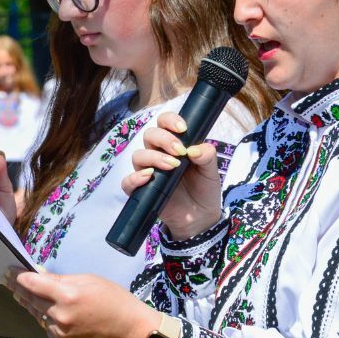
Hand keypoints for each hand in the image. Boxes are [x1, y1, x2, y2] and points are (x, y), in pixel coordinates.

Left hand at [5, 269, 160, 337]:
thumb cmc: (114, 299)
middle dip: (17, 288)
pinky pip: (46, 326)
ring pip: (36, 314)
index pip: (33, 284)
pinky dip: (42, 317)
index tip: (8, 271)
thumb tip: (39, 275)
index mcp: (68, 295)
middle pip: (30, 299)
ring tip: (18, 293)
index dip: (18, 277)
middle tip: (6, 279)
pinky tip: (40, 309)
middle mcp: (60, 315)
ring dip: (27, 303)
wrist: (131, 330)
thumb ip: (61, 279)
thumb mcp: (89, 280)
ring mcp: (60, 331)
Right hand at [121, 111, 223, 240]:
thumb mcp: (211, 171)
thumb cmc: (204, 189)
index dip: (169, 120)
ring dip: (154, 157)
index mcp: (174, 144)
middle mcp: (158, 154)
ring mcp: (148, 172)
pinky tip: (149, 177)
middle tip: (179, 151)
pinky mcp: (141, 191)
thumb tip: (194, 149)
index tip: (182, 129)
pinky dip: (135, 178)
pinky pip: (127, 182)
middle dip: (163, 139)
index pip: (163, 123)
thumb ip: (207, 156)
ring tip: (172, 166)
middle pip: (149, 135)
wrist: (201, 216)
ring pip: (138, 156)